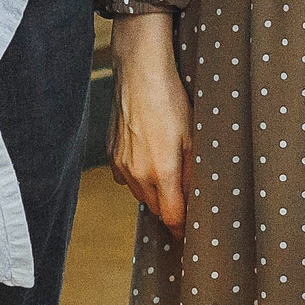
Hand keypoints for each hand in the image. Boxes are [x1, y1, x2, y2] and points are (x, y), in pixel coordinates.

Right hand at [110, 12, 193, 233]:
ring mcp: (120, 163)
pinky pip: (125, 177)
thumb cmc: (171, 100)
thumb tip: (195, 200)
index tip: (190, 234)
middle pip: (155, 208)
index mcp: (161, 172)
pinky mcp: (110, 151)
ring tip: (168, 175)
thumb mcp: (193, 137)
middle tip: (185, 201)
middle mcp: (136, 173)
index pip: (171, 217)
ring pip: (139, 193)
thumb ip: (193, 174)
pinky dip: (138, 175)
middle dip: (170, 208)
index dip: (182, 229)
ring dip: (154, 192)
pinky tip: (148, 158)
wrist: (139, 71)